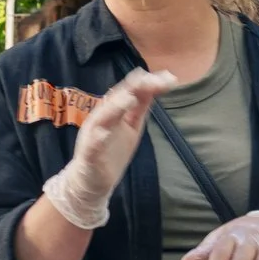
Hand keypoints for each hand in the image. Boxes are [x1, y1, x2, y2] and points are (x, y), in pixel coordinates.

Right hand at [42, 69, 176, 228]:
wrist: (91, 181)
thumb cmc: (112, 151)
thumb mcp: (132, 126)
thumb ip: (140, 107)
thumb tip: (155, 85)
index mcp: (112, 111)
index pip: (130, 91)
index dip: (148, 83)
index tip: (169, 78)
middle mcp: (101, 118)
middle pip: (116, 98)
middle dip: (135, 88)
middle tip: (153, 81)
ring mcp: (93, 135)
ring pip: (102, 118)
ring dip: (115, 107)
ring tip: (130, 99)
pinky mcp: (89, 154)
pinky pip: (92, 145)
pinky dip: (97, 138)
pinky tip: (105, 133)